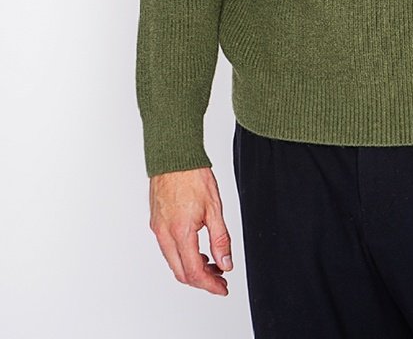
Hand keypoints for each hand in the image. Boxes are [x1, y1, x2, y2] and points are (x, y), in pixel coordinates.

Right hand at [149, 166, 233, 294]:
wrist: (174, 155)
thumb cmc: (193, 175)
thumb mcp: (214, 208)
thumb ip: (220, 239)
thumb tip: (225, 263)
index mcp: (180, 232)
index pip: (194, 272)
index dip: (210, 285)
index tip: (222, 287)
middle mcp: (165, 234)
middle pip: (181, 273)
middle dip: (202, 281)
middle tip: (220, 280)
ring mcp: (158, 229)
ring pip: (173, 262)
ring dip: (192, 269)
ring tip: (212, 264)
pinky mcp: (156, 222)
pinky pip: (168, 249)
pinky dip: (183, 256)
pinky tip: (197, 250)